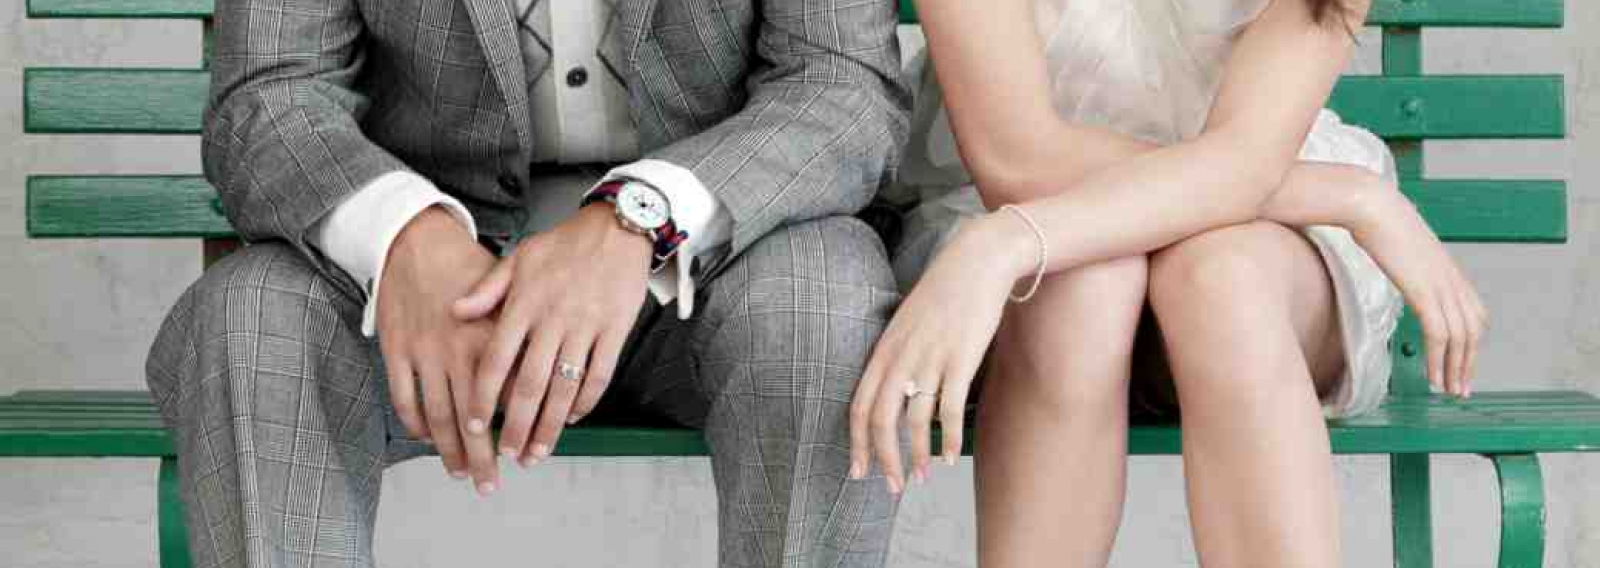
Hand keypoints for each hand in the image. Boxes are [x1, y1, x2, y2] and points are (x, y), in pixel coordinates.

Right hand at [376, 207, 500, 490]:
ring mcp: (424, 353)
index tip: (525, 454)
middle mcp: (458, 349)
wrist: (417, 240)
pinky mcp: (396, 350)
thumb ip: (523, 335)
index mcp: (492, 337)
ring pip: (437, 416)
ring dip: (449, 451)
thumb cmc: (467, 266)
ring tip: (460, 473)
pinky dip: (415, 425)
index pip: (507, 397)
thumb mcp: (508, 295)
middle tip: (490, 484)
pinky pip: (404, 398)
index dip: (515, 431)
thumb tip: (543, 376)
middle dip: (483, 457)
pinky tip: (427, 440)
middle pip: (472, 419)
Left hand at [453, 203, 651, 466]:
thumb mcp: (519, 257)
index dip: (483, 397)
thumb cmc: (567, 242)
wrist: (618, 227)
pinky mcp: (615, 330)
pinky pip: (599, 374)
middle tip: (507, 452)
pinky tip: (573, 418)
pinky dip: (586, 402)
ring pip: (564, 387)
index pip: (496, 361)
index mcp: (524, 303)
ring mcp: (585, 326)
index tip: (475, 424)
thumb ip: (487, 289)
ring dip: (550, 426)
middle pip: (529, 385)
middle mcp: (552, 319)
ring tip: (538, 451)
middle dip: (516, 426)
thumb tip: (455, 311)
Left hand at [848, 213, 1034, 492]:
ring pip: (915, 421)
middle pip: (881, 420)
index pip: (859, 405)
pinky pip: (949, 408)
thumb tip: (894, 393)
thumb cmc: (943, 295)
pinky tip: (952, 458)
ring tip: (922, 478)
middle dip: (883, 459)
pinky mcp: (960, 359)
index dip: (856, 442)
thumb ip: (896, 357)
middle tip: (891, 487)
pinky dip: (948, 438)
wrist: (976, 262)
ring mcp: (930, 359)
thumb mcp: (907, 324)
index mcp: (884, 350)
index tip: (858, 471)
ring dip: (918, 456)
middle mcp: (901, 358)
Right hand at [1345, 180, 1486, 396]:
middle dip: (1467, 364)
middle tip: (1459, 389)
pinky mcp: (1425, 291)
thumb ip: (1406, 261)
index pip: (1474, 314)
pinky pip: (1439, 335)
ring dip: (1455, 369)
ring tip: (1447, 391)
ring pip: (1460, 338)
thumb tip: (1396, 266)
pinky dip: (1440, 360)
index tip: (1460, 364)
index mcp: (1448, 270)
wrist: (1371, 205)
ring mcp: (1440, 285)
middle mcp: (1452, 279)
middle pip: (1473, 331)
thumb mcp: (1398, 244)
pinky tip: (1433, 377)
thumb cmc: (1375, 219)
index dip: (1471, 344)